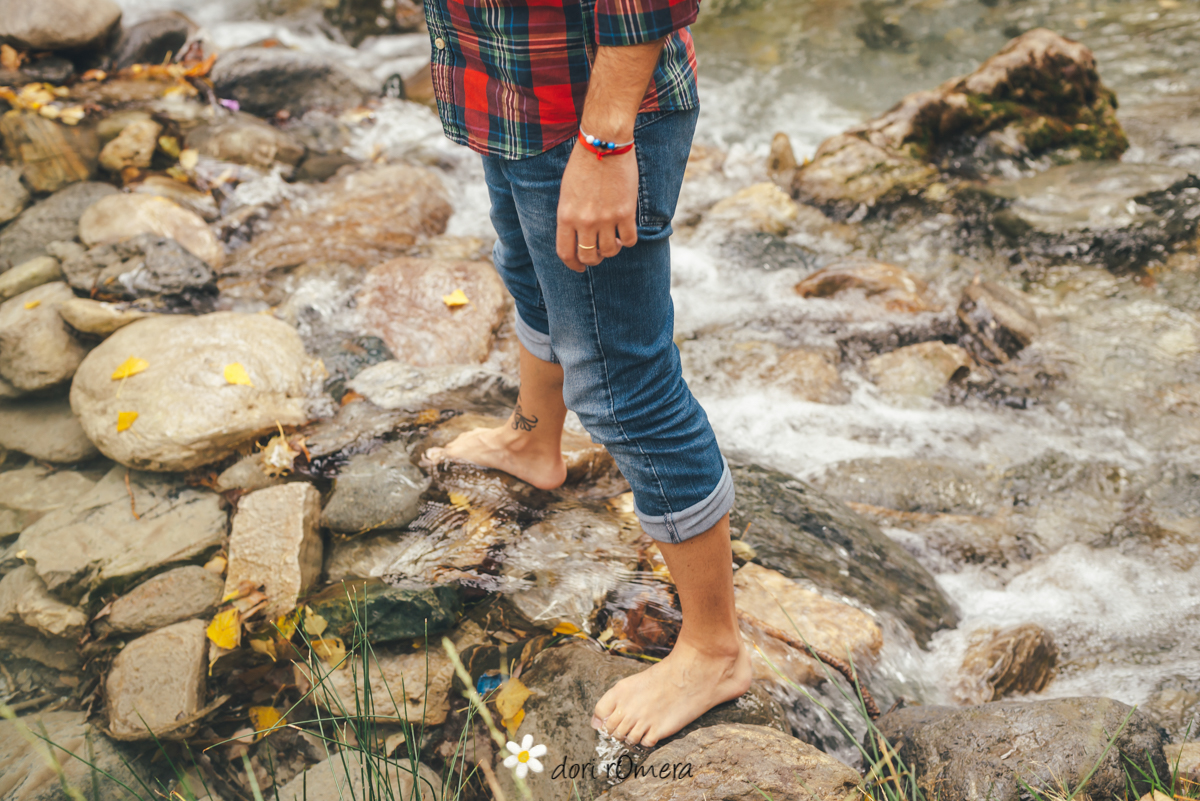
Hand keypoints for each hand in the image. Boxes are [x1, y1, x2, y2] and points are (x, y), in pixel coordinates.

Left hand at [556, 141, 638, 271]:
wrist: (604, 143)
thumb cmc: (583, 164)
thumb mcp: (567, 192)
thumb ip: (570, 216)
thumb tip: (578, 237)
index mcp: (565, 216)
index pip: (565, 253)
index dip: (572, 265)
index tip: (579, 267)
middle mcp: (584, 221)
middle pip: (588, 256)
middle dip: (593, 260)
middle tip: (598, 253)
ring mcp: (605, 218)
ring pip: (609, 251)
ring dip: (611, 249)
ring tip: (613, 240)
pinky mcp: (625, 213)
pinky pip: (629, 240)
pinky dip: (627, 241)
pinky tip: (625, 232)